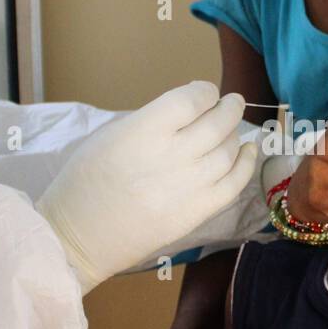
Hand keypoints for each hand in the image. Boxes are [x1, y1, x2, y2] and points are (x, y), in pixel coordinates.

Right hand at [37, 81, 259, 291]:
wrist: (79, 236)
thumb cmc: (86, 181)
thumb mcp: (110, 135)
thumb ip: (151, 121)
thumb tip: (188, 110)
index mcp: (143, 132)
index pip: (190, 100)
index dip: (205, 92)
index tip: (205, 92)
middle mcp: (171, 157)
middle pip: (217, 123)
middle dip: (229, 108)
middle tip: (231, 102)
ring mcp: (187, 188)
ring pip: (228, 152)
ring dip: (235, 135)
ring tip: (232, 129)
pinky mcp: (196, 214)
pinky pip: (233, 185)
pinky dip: (245, 165)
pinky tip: (248, 152)